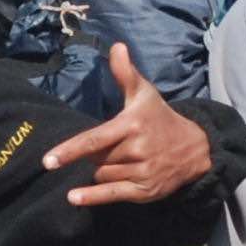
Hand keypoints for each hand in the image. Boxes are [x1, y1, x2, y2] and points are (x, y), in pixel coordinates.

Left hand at [40, 52, 212, 205]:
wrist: (196, 148)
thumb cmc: (160, 118)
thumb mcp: (144, 94)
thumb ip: (126, 73)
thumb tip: (116, 46)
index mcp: (132, 125)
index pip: (96, 140)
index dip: (71, 150)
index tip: (49, 160)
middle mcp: (137, 150)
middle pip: (96, 158)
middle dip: (95, 154)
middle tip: (112, 146)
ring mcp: (142, 172)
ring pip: (102, 175)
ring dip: (100, 170)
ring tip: (119, 160)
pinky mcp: (145, 191)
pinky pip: (112, 194)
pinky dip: (93, 197)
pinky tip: (74, 198)